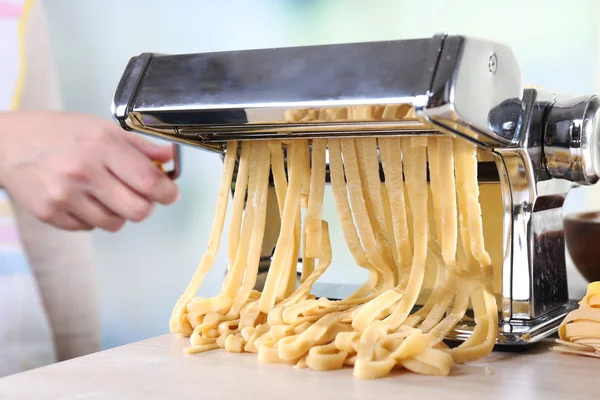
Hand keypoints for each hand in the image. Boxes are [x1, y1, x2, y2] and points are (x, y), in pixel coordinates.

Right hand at [0, 111, 179, 231]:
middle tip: (140, 195)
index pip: (149, 181)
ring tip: (106, 193)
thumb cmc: (57, 133)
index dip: (167, 192)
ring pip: (116, 224)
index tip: (169, 193)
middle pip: (138, 211)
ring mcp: (65, 196)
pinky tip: (84, 198)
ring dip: (119, 212)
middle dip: (146, 205)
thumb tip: (171, 156)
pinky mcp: (51, 214)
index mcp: (100, 146)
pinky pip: (90, 228)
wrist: (6, 143)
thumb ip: (140, 145)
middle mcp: (82, 172)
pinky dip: (94, 217)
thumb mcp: (101, 128)